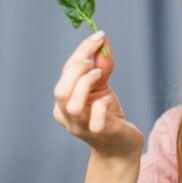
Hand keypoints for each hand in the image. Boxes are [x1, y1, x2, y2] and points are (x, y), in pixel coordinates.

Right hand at [52, 31, 142, 157]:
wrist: (121, 147)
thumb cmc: (108, 115)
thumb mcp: (103, 86)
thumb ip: (101, 65)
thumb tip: (103, 40)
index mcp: (63, 102)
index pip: (65, 73)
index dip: (81, 51)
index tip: (99, 35)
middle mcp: (67, 116)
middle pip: (61, 90)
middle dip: (77, 70)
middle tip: (93, 61)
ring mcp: (82, 127)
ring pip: (72, 105)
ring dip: (85, 84)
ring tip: (99, 76)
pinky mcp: (100, 134)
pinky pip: (95, 120)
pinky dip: (101, 105)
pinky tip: (109, 100)